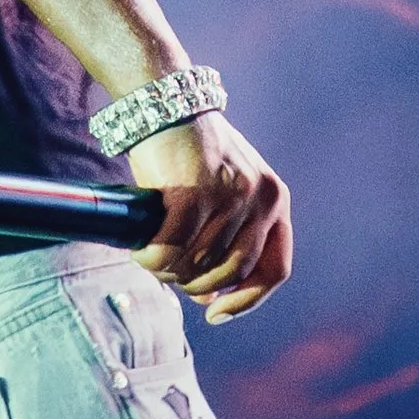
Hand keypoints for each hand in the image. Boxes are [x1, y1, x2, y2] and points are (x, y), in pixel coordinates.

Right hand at [128, 113, 291, 324]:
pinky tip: (142, 253)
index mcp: (274, 200)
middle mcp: (260, 198)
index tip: (215, 315)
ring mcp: (229, 195)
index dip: (247, 301)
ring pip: (200, 263)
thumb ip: (226, 239)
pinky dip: (154, 259)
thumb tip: (209, 298)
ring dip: (172, 271)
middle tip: (171, 275)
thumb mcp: (222, 193)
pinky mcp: (195, 192)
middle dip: (197, 285)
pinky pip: (172, 247)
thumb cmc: (187, 154)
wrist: (164, 104)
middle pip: (232, 273)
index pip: (275, 269)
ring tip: (153, 259)